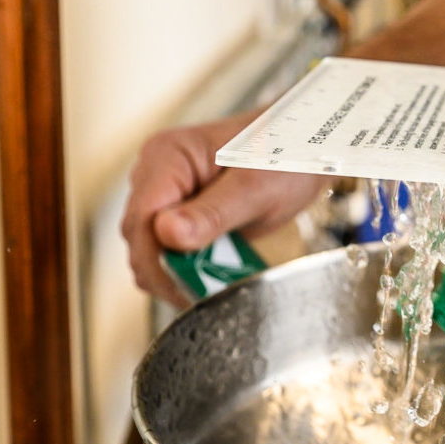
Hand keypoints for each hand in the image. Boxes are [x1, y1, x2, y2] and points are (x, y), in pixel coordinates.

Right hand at [121, 110, 326, 306]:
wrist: (303, 152)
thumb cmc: (285, 156)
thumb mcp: (257, 188)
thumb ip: (213, 212)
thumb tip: (167, 233)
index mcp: (168, 157)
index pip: (141, 218)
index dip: (157, 259)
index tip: (186, 285)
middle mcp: (157, 175)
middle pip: (141, 238)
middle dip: (168, 271)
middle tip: (207, 291)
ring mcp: (165, 196)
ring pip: (151, 250)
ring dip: (179, 274)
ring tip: (215, 283)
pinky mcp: (178, 215)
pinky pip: (169, 251)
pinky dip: (188, 268)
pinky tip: (215, 274)